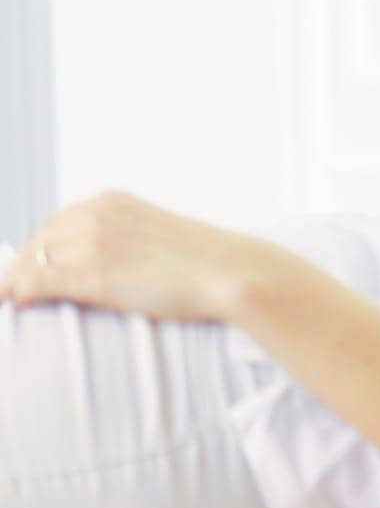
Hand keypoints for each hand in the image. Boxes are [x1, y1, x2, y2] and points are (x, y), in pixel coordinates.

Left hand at [0, 191, 264, 322]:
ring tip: (12, 301)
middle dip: (21, 267)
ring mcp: (93, 242)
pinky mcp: (92, 273)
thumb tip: (108, 262)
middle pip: (37, 242)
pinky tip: (17, 305)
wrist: (230, 272)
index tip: (29, 273)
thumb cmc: (204, 262)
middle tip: (15, 292)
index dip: (36, 252)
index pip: (53, 224)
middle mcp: (97, 214)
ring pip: (30, 262)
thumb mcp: (155, 233)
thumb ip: (124, 237)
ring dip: (16, 283)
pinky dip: (18, 294)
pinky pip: (36, 283)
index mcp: (112, 201)